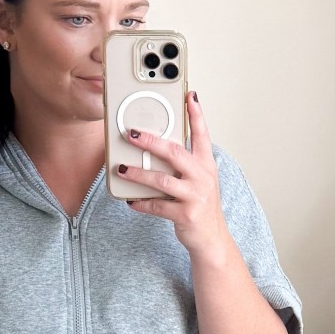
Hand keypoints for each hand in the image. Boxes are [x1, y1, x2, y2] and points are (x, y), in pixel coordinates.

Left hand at [117, 91, 228, 259]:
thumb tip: (156, 147)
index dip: (196, 114)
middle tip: (131, 133)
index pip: (202, 134)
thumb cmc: (201, 206)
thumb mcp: (199, 180)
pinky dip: (142, 202)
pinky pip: (157, 206)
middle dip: (150, 141)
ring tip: (122, 169)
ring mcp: (195, 196)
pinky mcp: (185, 215)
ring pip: (161, 180)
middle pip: (174, 153)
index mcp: (206, 165)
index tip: (190, 95)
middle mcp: (203, 177)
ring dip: (139, 174)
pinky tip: (131, 200)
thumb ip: (183, 163)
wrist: (212, 239)